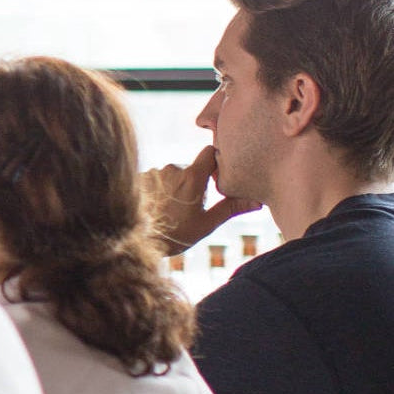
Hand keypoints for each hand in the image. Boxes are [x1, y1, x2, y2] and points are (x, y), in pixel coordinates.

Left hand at [142, 146, 260, 255]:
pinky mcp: (138, 178)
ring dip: (174, 188)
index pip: (210, 152)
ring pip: (170, 176)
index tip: (217, 177)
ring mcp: (152, 173)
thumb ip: (232, 208)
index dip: (216, 161)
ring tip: (169, 211)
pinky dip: (157, 191)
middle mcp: (171, 169)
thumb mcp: (207, 224)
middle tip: (190, 207)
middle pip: (190, 168)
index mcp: (192, 177)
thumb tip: (258, 201)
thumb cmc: (174, 236)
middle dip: (193, 183)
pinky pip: (154, 180)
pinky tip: (154, 208)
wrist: (135, 241)